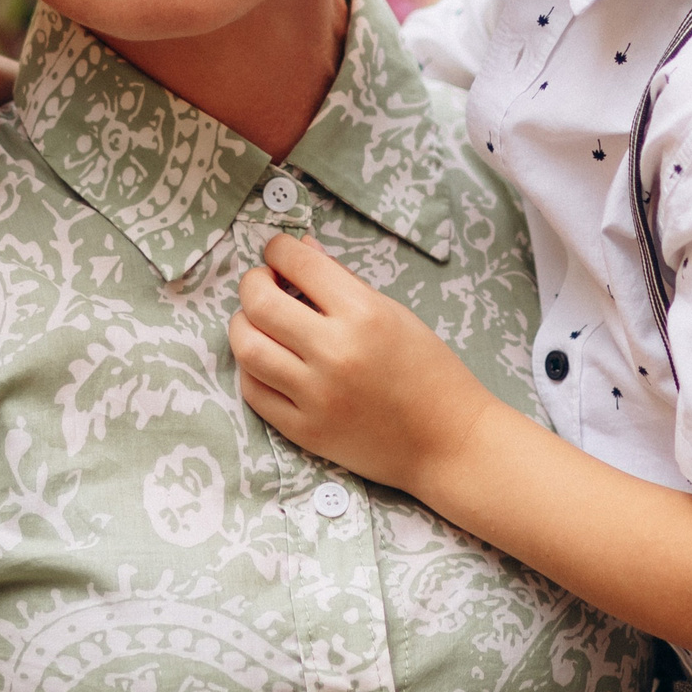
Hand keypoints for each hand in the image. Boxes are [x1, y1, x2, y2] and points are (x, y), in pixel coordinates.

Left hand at [228, 233, 500, 491]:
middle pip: (259, 303)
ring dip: (243, 325)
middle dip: (253, 283)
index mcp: (364, 314)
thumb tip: (300, 248)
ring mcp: (316, 395)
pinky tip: (267, 359)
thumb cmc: (430, 373)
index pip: (298, 264)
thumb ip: (343, 281)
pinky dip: (252, 368)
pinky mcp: (305, 431)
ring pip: (247, 347)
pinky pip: (254, 391)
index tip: (278, 252)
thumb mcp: (395, 314)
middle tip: (263, 284)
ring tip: (258, 322)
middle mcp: (335, 352)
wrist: (449, 442)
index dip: (278, 249)